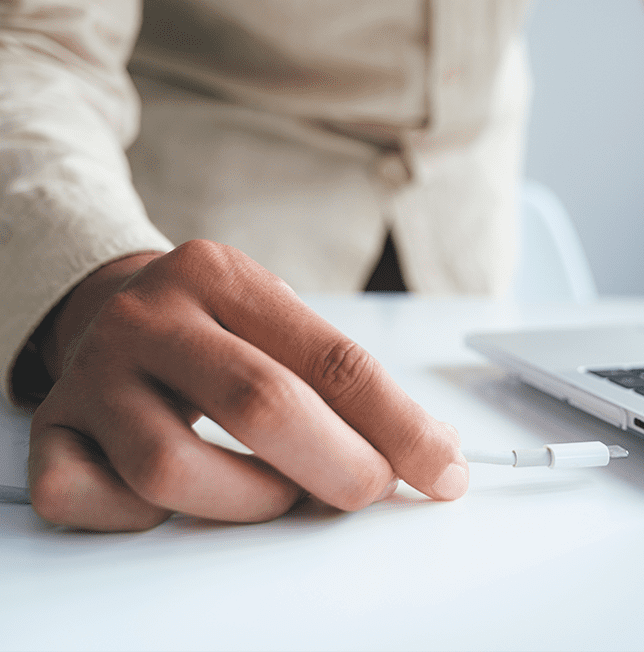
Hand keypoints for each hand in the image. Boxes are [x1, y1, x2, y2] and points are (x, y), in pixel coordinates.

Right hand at [27, 240, 467, 530]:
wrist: (111, 308)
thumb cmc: (216, 328)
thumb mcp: (280, 325)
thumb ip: (347, 384)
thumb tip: (432, 453)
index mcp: (219, 276)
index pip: (332, 360)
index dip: (397, 425)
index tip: (442, 469)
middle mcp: (149, 316)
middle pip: (260, 404)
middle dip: (339, 467)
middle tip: (368, 490)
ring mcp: (92, 373)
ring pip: (173, 468)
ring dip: (248, 500)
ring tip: (276, 492)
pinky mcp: (52, 428)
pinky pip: (89, 496)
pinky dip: (143, 517)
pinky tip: (178, 498)